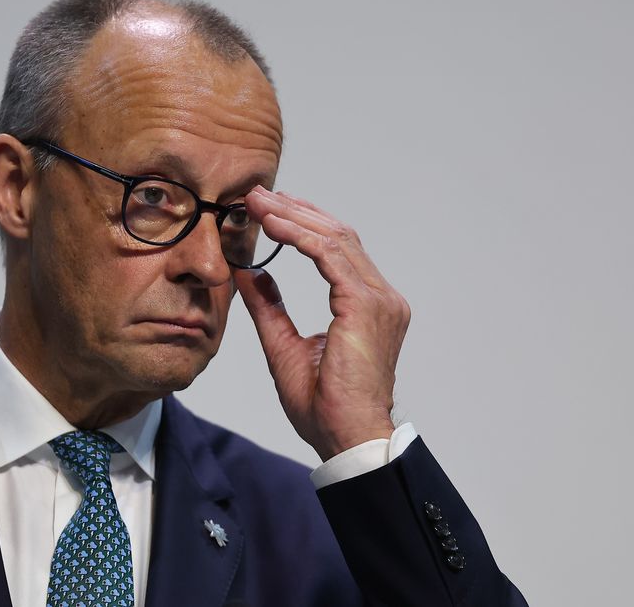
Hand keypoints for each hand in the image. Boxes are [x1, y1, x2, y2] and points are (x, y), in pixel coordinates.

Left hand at [234, 187, 410, 461]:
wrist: (347, 439)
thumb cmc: (324, 407)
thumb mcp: (284, 346)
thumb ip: (270, 306)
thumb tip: (251, 272)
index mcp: (368, 306)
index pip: (337, 249)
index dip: (302, 224)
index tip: (268, 209)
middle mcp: (382, 297)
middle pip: (338, 234)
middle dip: (295, 210)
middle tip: (256, 194)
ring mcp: (379, 300)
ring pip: (335, 238)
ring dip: (293, 216)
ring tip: (257, 202)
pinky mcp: (366, 306)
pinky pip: (330, 256)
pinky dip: (300, 236)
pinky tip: (272, 225)